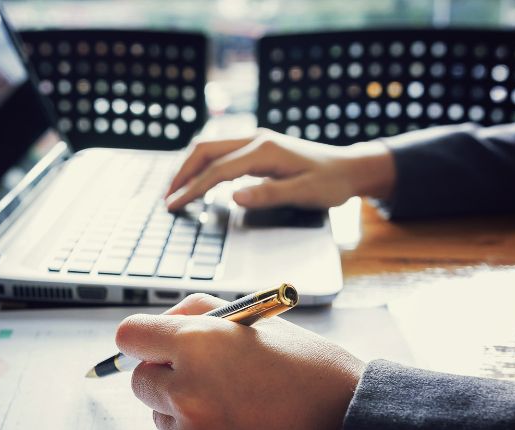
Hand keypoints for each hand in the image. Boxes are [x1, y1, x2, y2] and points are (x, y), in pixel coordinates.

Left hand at [116, 294, 364, 429]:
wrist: (356, 429)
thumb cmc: (310, 370)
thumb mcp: (257, 322)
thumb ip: (199, 312)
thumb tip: (161, 325)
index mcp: (199, 345)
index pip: (130, 336)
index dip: (144, 337)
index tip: (156, 344)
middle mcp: (189, 393)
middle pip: (139, 381)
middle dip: (164, 375)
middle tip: (204, 375)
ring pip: (161, 418)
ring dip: (183, 411)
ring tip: (235, 407)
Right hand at [165, 128, 395, 210]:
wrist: (349, 167)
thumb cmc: (330, 183)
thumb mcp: (303, 193)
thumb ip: (268, 194)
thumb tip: (234, 197)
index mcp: (264, 151)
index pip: (217, 170)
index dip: (192, 189)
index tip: (174, 206)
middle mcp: (255, 139)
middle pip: (205, 150)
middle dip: (182, 174)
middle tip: (166, 198)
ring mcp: (255, 141)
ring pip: (210, 148)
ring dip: (189, 168)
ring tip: (174, 191)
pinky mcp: (256, 147)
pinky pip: (220, 153)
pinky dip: (202, 166)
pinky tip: (197, 181)